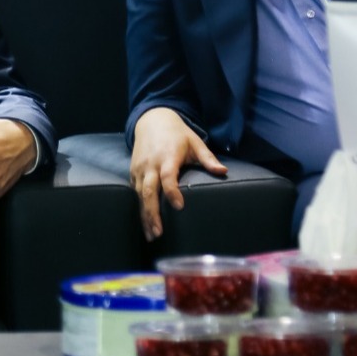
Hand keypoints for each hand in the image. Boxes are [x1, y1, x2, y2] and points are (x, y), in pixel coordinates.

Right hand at [129, 107, 226, 240]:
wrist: (152, 120)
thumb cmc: (177, 134)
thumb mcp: (195, 142)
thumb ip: (208, 158)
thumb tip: (224, 172)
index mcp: (167, 156)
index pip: (168, 177)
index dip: (172, 191)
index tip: (179, 206)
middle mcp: (151, 164)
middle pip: (148, 190)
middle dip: (152, 212)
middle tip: (159, 232)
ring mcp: (139, 169)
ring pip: (139, 195)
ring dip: (145, 216)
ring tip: (152, 235)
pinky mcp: (133, 172)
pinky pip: (135, 192)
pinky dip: (139, 208)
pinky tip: (145, 223)